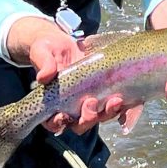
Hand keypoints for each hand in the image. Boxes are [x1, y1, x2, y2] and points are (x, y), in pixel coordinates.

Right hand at [7, 16, 125, 135]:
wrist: (63, 42)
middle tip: (91, 103)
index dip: (58, 123)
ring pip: (99, 117)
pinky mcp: (103, 94)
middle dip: (87, 119)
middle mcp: (70, 108)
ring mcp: (88, 102)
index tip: (63, 116)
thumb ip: (43, 64)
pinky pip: (113, 106)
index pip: (53, 122)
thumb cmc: (48, 50)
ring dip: (108, 113)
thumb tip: (44, 76)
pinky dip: (121, 107)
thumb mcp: (42, 52)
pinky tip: (124, 99)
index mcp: (51, 104)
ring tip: (115, 100)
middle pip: (80, 125)